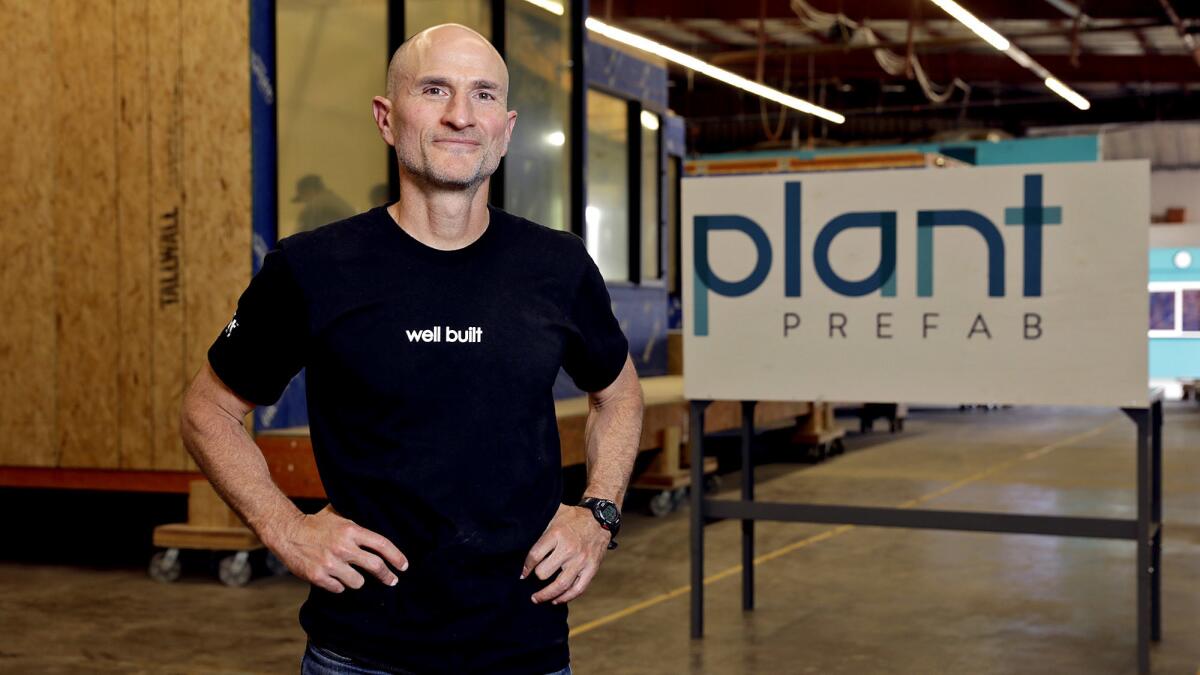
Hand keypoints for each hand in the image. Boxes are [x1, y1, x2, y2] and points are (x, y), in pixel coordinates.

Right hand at [268, 504, 409, 592]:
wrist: (287, 533)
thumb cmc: (315, 523)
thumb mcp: (338, 514)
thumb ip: (356, 521)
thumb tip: (378, 517)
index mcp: (351, 530)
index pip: (382, 544)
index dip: (396, 557)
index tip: (404, 566)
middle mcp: (343, 547)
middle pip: (375, 566)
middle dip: (387, 576)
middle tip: (392, 580)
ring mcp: (331, 563)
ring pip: (358, 582)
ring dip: (357, 580)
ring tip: (350, 573)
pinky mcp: (318, 576)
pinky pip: (339, 588)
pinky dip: (338, 585)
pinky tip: (334, 577)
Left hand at [522, 503, 611, 604]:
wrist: (601, 518)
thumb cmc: (574, 517)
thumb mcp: (555, 514)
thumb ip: (541, 528)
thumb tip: (521, 538)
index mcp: (557, 534)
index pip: (535, 556)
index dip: (525, 567)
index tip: (522, 574)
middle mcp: (569, 549)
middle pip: (544, 572)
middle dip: (536, 577)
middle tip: (531, 581)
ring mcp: (581, 560)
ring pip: (560, 585)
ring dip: (545, 595)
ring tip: (537, 599)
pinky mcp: (592, 568)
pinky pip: (578, 589)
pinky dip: (566, 598)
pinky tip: (556, 600)